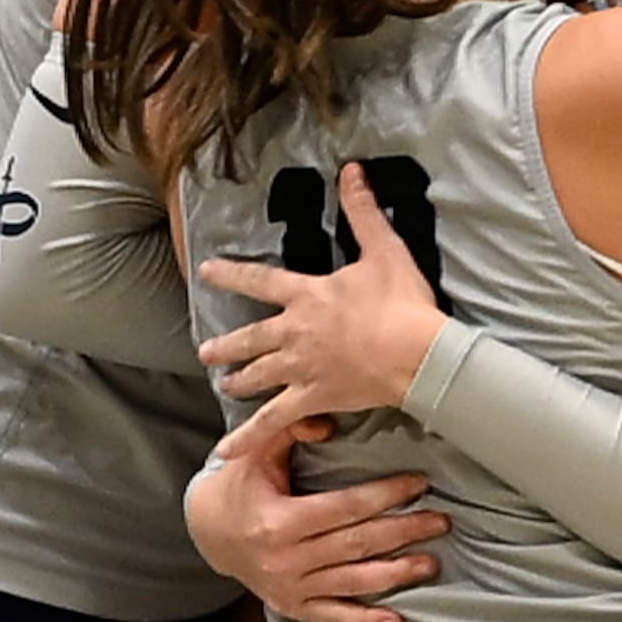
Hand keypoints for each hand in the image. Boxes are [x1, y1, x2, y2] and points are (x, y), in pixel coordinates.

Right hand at [184, 428, 444, 621]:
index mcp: (278, 522)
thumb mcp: (256, 451)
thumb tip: (330, 425)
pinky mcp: (292, 606)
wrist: (208, 532)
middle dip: (402, 532)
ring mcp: (289, 588)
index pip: (343, 508)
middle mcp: (285, 560)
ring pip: (352, 582)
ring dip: (395, 574)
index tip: (418, 484)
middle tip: (441, 522)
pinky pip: (333, 616)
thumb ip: (289, 430)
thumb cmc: (240, 484)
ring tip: (431, 564)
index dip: (384, 495)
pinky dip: (364, 621)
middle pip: (356, 545)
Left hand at [195, 165, 444, 438]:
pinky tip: (225, 451)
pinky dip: (248, 437)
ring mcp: (299, 368)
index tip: (205, 271)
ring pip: (256, 375)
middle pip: (250, 338)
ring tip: (223, 384)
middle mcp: (293, 331)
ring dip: (237, 379)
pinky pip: (272, 421)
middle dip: (226, 345)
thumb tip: (351, 171)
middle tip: (206, 352)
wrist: (416, 353)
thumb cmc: (401, 302)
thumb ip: (363, 211)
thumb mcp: (384, 249)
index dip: (230, 273)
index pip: (259, 280)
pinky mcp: (311, 398)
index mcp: (306, 295)